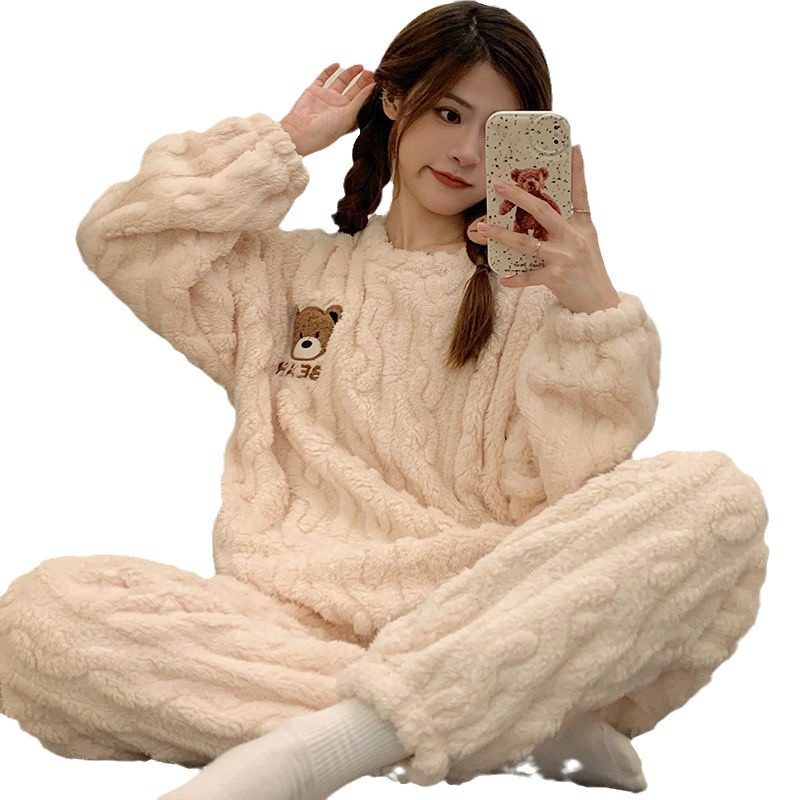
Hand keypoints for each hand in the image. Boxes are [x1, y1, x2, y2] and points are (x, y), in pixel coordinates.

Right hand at [281, 62, 376, 156]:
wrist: (300, 133)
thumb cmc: (325, 131)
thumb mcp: (347, 117)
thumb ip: (360, 101)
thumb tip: (372, 87)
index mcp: (346, 115)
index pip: (361, 101)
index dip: (368, 91)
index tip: (378, 81)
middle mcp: (337, 107)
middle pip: (353, 91)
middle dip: (362, 81)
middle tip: (371, 72)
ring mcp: (325, 98)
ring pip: (340, 82)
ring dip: (350, 74)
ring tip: (360, 67)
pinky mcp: (313, 91)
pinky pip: (323, 78)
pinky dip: (329, 71)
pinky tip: (338, 64)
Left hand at [473, 145, 620, 313]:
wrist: (599, 304)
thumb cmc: (589, 272)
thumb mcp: (587, 243)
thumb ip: (571, 225)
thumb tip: (549, 210)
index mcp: (583, 225)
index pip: (581, 193)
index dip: (579, 170)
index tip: (574, 147)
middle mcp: (574, 237)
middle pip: (543, 211)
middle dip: (519, 197)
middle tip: (499, 185)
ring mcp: (564, 257)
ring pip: (526, 242)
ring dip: (501, 235)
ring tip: (482, 229)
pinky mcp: (557, 277)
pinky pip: (529, 276)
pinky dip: (516, 278)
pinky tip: (504, 278)